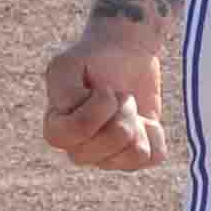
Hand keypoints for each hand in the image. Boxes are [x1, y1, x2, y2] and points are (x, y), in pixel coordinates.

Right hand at [40, 14, 169, 172]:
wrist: (125, 53)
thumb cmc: (93, 57)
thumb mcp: (69, 63)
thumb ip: (64, 91)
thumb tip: (78, 116)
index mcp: (56, 128)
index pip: (72, 135)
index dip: (95, 112)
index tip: (104, 89)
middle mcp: (79, 149)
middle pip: (108, 146)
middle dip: (122, 112)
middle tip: (119, 94)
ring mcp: (108, 157)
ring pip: (133, 155)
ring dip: (137, 121)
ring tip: (129, 105)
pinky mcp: (134, 156)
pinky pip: (154, 157)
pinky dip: (155, 133)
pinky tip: (143, 118)